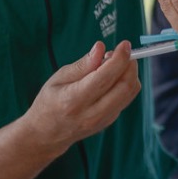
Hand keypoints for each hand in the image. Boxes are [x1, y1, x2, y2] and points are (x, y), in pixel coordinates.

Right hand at [25, 41, 140, 153]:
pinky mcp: (110, 120)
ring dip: (130, 72)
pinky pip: (127, 97)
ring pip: (130, 92)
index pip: (105, 77)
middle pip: (124, 86)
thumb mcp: (59, 78)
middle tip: (120, 52)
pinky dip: (126, 82)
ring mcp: (103, 120)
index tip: (124, 44)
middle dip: (130, 63)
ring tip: (113, 64)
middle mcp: (92, 113)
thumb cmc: (50, 102)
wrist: (47, 134)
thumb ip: (83, 64)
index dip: (119, 58)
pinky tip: (112, 77)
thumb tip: (100, 47)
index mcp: (74, 100)